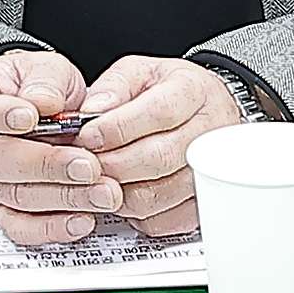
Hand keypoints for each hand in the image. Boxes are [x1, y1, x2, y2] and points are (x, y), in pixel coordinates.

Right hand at [0, 49, 108, 247]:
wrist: (44, 111)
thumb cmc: (37, 87)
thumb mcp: (44, 68)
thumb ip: (44, 81)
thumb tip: (44, 102)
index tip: (30, 117)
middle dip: (47, 166)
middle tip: (88, 165)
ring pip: (17, 197)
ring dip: (64, 197)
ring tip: (103, 192)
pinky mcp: (5, 211)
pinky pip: (23, 227)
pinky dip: (54, 227)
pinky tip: (84, 219)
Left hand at [68, 55, 247, 241]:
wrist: (206, 110)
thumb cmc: (170, 91)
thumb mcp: (140, 72)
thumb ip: (113, 87)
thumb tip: (89, 111)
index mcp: (193, 92)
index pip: (159, 112)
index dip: (117, 128)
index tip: (87, 135)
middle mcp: (208, 132)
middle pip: (158, 158)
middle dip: (111, 164)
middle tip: (84, 162)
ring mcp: (209, 171)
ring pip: (157, 195)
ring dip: (118, 192)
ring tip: (101, 177)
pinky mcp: (200, 202)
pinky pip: (163, 220)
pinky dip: (134, 214)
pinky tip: (123, 193)